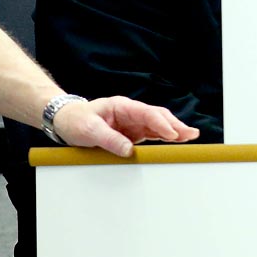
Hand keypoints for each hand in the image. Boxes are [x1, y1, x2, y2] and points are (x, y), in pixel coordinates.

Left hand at [52, 97, 200, 156]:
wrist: (66, 121)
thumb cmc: (76, 120)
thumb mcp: (89, 130)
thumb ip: (110, 139)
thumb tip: (129, 150)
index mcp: (122, 106)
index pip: (147, 113)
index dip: (161, 124)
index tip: (172, 134)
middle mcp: (131, 113)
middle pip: (158, 117)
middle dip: (175, 125)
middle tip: (190, 134)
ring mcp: (133, 123)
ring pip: (159, 125)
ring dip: (174, 131)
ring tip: (190, 137)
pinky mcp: (133, 134)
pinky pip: (152, 134)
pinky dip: (166, 137)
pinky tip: (177, 140)